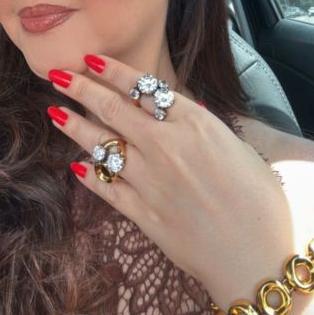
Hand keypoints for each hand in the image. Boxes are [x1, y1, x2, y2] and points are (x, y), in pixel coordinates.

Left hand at [47, 54, 291, 289]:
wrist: (253, 256)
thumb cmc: (259, 199)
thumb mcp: (239, 148)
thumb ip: (206, 128)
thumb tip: (187, 111)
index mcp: (193, 123)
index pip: (142, 87)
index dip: (112, 70)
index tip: (90, 58)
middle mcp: (164, 144)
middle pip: (112, 109)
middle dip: (81, 88)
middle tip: (58, 75)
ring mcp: (148, 179)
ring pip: (100, 144)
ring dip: (74, 126)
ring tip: (54, 112)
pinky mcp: (140, 212)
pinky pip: (106, 187)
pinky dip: (89, 175)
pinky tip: (75, 165)